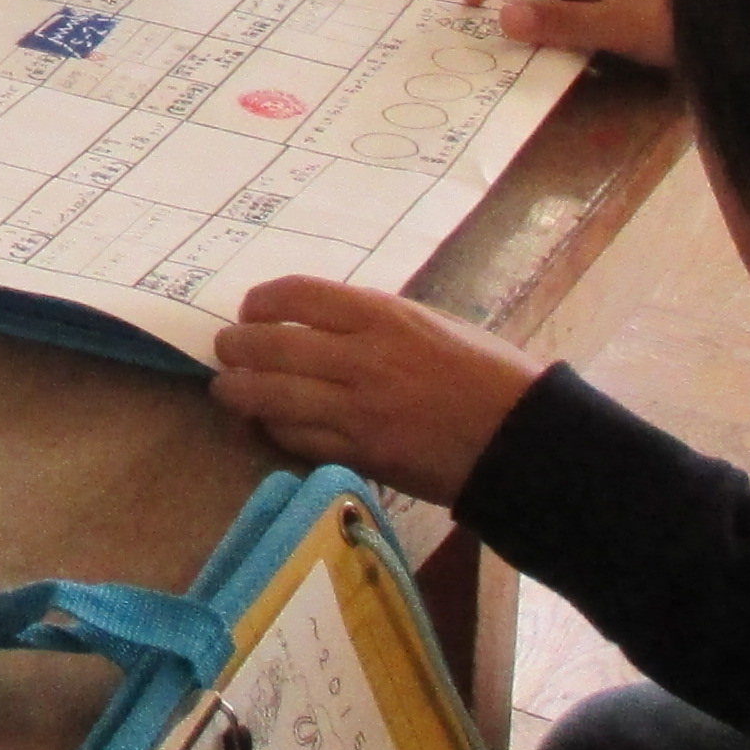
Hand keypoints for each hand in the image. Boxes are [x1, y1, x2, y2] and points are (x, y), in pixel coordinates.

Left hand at [209, 277, 544, 500]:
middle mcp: (362, 358)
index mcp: (383, 316)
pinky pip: (298, 439)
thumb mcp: (434, 325)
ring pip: (272, 397)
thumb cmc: (490, 374)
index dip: (261, 301)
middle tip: (225, 350)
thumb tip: (325, 324)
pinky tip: (269, 423)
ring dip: (239, 392)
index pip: (297, 295)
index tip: (251, 310)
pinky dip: (276, 429)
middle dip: (236, 347)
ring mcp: (358, 410)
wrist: (523, 439)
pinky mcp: (362, 454)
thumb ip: (377, 323)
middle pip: (270, 346)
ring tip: (228, 390)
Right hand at [460, 0, 675, 67]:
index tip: (471, 3)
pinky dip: (548, 28)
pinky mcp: (617, 10)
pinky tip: (545, 55)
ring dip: (525, 13)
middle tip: (476, 29)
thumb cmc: (683, 21)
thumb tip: (504, 17)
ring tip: (502, 46)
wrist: (740, 32)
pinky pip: (570, 12)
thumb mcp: (622, 25)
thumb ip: (565, 22)